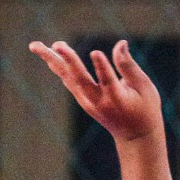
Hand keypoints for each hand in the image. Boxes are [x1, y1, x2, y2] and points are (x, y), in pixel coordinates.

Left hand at [29, 38, 161, 142]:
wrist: (134, 136)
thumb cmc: (144, 108)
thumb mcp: (144, 88)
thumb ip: (129, 67)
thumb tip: (120, 43)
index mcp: (116, 99)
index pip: (108, 81)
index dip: (102, 66)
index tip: (96, 52)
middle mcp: (97, 101)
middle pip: (79, 79)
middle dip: (68, 60)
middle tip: (56, 44)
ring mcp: (87, 102)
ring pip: (67, 77)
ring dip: (51, 61)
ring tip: (35, 45)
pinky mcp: (82, 100)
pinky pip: (68, 80)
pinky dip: (58, 66)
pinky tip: (49, 53)